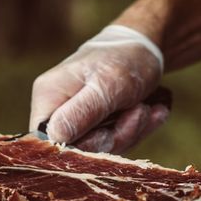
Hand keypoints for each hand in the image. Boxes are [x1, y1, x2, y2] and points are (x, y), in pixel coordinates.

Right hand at [30, 25, 168, 152]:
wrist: (147, 50)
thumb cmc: (123, 59)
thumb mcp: (106, 86)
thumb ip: (81, 113)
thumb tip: (56, 138)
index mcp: (49, 97)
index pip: (50, 141)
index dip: (80, 147)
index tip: (108, 132)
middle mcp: (58, 112)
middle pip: (81, 150)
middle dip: (117, 135)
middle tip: (138, 111)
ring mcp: (80, 121)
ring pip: (103, 150)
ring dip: (133, 130)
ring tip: (144, 106)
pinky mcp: (100, 127)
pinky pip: (118, 143)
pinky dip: (139, 129)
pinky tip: (152, 111)